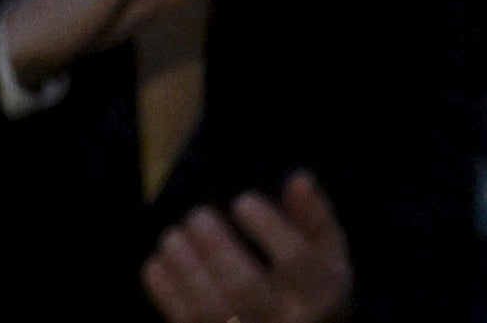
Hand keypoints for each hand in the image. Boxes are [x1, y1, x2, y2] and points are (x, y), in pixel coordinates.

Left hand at [142, 172, 349, 322]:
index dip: (267, 228)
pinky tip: (157, 264)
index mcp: (319, 291)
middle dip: (216, 249)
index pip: (294, 259)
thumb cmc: (314, 290)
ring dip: (185, 269)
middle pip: (244, 286)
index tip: (242, 200)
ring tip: (173, 235)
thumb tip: (297, 178)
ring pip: (209, 307)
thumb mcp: (330, 254)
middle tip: (197, 215)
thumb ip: (316, 217)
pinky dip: (166, 293)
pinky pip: (185, 322)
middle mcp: (283, 318)